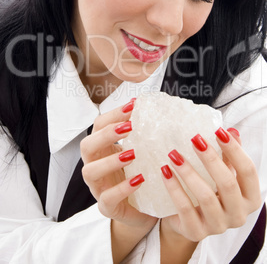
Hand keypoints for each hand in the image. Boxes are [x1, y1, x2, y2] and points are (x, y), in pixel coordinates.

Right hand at [80, 100, 156, 261]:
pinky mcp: (107, 207)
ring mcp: (98, 187)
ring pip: (90, 171)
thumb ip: (143, 135)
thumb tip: (156, 110)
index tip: (133, 105)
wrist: (143, 211)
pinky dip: (122, 188)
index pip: (98, 126)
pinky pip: (107, 198)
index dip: (113, 115)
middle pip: (86, 146)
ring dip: (110, 161)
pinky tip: (138, 181)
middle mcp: (95, 166)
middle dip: (106, 134)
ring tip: (132, 154)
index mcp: (102, 149)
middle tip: (129, 127)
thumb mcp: (141, 153)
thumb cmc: (140, 176)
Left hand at [160, 128, 261, 242]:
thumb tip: (230, 131)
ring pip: (206, 196)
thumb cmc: (210, 191)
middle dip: (210, 158)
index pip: (248, 171)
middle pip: (228, 183)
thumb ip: (228, 155)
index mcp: (250, 198)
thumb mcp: (222, 173)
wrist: (187, 220)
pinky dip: (175, 188)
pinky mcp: (196, 232)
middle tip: (194, 139)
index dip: (235, 150)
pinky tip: (166, 171)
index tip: (219, 131)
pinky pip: (185, 208)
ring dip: (189, 172)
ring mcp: (218, 226)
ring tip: (174, 154)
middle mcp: (238, 215)